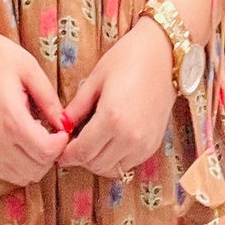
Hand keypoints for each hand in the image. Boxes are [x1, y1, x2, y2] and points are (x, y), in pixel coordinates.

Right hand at [0, 29, 69, 186]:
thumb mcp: (30, 70)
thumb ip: (50, 101)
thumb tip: (65, 125)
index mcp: (11, 120)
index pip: (46, 153)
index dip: (61, 144)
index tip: (63, 128)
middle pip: (36, 170)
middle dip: (51, 155)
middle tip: (54, 134)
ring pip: (21, 177)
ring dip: (36, 163)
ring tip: (39, 138)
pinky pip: (5, 173)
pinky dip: (20, 166)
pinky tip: (24, 144)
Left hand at [57, 16, 176, 177]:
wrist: (165, 54)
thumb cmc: (128, 59)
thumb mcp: (96, 79)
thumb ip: (77, 107)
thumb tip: (62, 126)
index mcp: (111, 118)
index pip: (81, 152)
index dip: (66, 155)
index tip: (59, 149)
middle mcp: (129, 136)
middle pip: (95, 165)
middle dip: (79, 158)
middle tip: (72, 144)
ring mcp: (144, 143)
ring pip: (112, 169)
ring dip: (97, 161)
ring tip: (91, 143)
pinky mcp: (154, 144)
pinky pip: (128, 164)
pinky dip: (115, 159)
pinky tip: (109, 142)